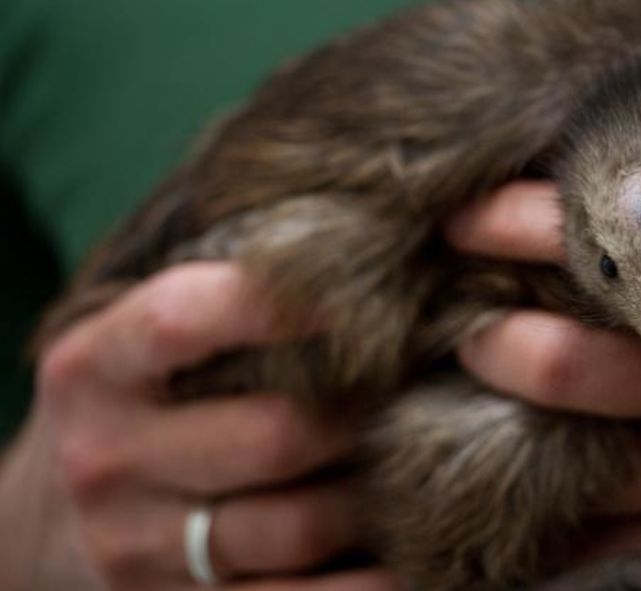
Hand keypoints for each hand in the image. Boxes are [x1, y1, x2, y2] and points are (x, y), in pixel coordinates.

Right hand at [1, 262, 398, 590]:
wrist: (42, 523)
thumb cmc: (136, 402)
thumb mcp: (140, 343)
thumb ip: (221, 302)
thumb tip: (357, 253)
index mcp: (94, 366)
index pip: (184, 319)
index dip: (283, 302)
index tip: (371, 291)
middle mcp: (105, 458)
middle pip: (274, 436)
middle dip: (367, 412)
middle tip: (428, 384)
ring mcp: (135, 545)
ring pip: (297, 527)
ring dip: (378, 495)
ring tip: (425, 458)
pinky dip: (364, 583)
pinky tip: (407, 553)